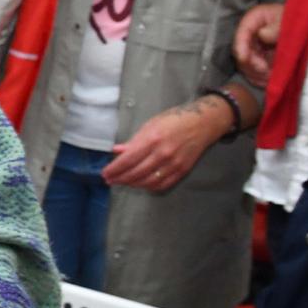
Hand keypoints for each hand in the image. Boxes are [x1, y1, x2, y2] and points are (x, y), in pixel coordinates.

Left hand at [101, 100, 225, 191]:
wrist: (203, 123)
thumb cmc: (174, 120)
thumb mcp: (150, 125)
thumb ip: (134, 141)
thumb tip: (117, 151)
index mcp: (153, 139)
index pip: (128, 159)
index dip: (115, 169)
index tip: (105, 173)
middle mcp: (163, 153)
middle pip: (136, 173)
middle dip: (120, 178)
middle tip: (110, 180)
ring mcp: (174, 164)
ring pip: (148, 181)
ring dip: (132, 184)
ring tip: (122, 182)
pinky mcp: (182, 170)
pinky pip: (162, 184)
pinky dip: (149, 187)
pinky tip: (140, 184)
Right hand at [233, 2, 282, 89]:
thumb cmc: (298, 19)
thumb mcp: (289, 19)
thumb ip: (276, 27)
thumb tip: (262, 35)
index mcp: (254, 19)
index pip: (241, 34)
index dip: (240, 46)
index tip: (244, 58)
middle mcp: (251, 34)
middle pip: (242, 52)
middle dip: (251, 63)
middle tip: (264, 69)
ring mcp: (255, 48)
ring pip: (246, 64)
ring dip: (256, 73)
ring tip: (270, 76)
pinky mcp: (260, 59)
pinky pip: (255, 72)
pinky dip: (260, 78)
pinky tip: (269, 81)